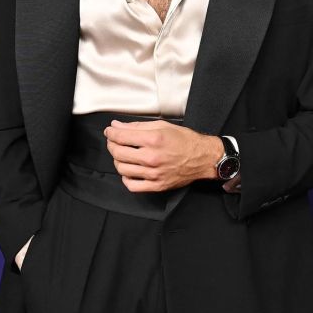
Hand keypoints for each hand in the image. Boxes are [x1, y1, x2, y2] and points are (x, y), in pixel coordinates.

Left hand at [103, 119, 222, 191]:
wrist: (202, 157)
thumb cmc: (184, 140)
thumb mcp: (162, 126)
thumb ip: (137, 126)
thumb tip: (117, 126)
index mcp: (153, 139)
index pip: (121, 137)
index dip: (110, 133)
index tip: (109, 132)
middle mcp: (152, 157)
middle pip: (118, 153)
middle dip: (112, 145)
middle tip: (115, 141)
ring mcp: (153, 174)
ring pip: (122, 169)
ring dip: (118, 160)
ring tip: (123, 155)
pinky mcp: (156, 185)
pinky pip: (132, 185)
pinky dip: (126, 178)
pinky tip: (130, 171)